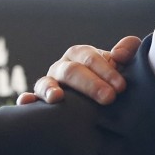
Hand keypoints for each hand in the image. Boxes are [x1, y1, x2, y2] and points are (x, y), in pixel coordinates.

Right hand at [16, 36, 140, 104]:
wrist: (103, 100)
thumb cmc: (113, 78)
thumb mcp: (123, 63)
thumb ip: (128, 51)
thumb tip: (119, 54)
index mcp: (80, 55)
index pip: (89, 58)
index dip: (106, 70)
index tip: (121, 86)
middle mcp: (62, 67)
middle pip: (71, 71)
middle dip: (90, 84)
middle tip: (109, 98)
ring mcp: (49, 83)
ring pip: (46, 83)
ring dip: (50, 89)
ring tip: (57, 97)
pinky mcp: (40, 101)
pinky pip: (29, 99)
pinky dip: (26, 100)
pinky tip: (26, 103)